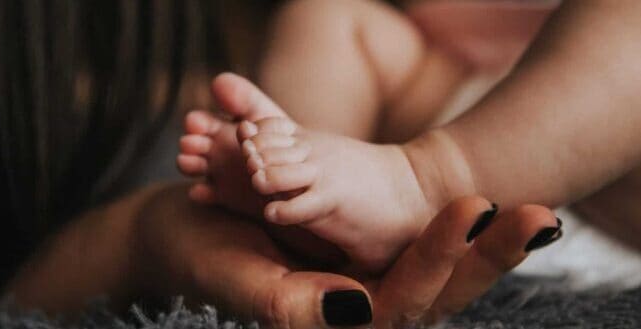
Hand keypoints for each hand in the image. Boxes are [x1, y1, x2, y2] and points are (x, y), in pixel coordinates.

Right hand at [138, 185, 561, 327]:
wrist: (188, 231)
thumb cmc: (204, 257)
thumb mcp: (240, 278)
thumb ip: (291, 305)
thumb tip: (360, 309)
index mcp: (334, 323)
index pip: (404, 301)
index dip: (441, 256)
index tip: (474, 208)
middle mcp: (359, 312)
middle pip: (438, 292)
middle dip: (489, 256)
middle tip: (540, 217)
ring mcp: (365, 287)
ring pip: (439, 273)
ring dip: (486, 245)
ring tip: (534, 214)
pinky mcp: (362, 260)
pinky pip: (417, 250)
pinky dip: (455, 233)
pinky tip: (489, 212)